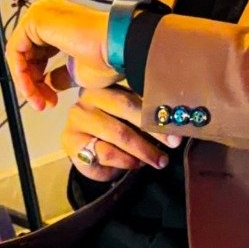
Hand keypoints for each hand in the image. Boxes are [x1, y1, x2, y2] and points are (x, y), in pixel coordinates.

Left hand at [6, 0, 118, 110]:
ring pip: (19, 55)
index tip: (48, 101)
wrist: (119, 48)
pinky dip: (21, 75)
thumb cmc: (109, 57)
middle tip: (43, 103)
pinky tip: (33, 90)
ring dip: (27, 83)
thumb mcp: (77, 72)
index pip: (37, 54)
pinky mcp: (36, 20)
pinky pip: (15, 52)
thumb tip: (48, 83)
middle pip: (26, 54)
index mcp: (60, 23)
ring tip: (40, 101)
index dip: (39, 81)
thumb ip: (58, 76)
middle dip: (32, 84)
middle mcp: (49, 14)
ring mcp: (42, 14)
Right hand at [64, 84, 182, 183]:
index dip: (157, 109)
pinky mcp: (71, 142)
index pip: (134, 91)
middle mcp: (88, 97)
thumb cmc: (114, 131)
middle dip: (153, 129)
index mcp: (106, 84)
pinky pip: (105, 153)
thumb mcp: (131, 119)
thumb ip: (147, 116)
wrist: (89, 155)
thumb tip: (175, 123)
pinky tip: (136, 164)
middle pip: (125, 107)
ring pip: (118, 133)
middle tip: (173, 144)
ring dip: (143, 149)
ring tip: (158, 160)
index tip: (177, 126)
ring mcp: (77, 119)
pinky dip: (125, 161)